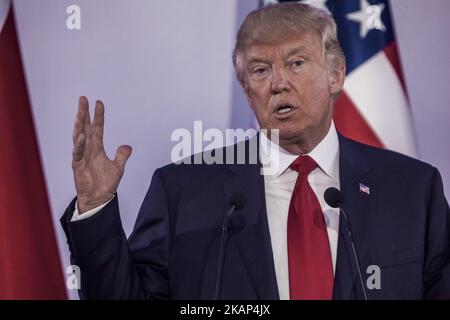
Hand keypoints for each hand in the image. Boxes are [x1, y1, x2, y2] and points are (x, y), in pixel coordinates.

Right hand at [72, 97, 131, 212]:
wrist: (99, 199)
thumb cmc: (105, 184)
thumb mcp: (118, 167)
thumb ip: (122, 156)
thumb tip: (127, 146)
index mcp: (97, 148)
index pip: (98, 128)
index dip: (98, 116)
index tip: (99, 102)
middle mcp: (88, 149)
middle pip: (85, 127)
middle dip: (84, 113)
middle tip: (83, 98)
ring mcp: (82, 156)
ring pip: (79, 136)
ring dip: (79, 123)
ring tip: (81, 111)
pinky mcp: (77, 166)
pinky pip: (77, 153)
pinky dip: (79, 145)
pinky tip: (81, 135)